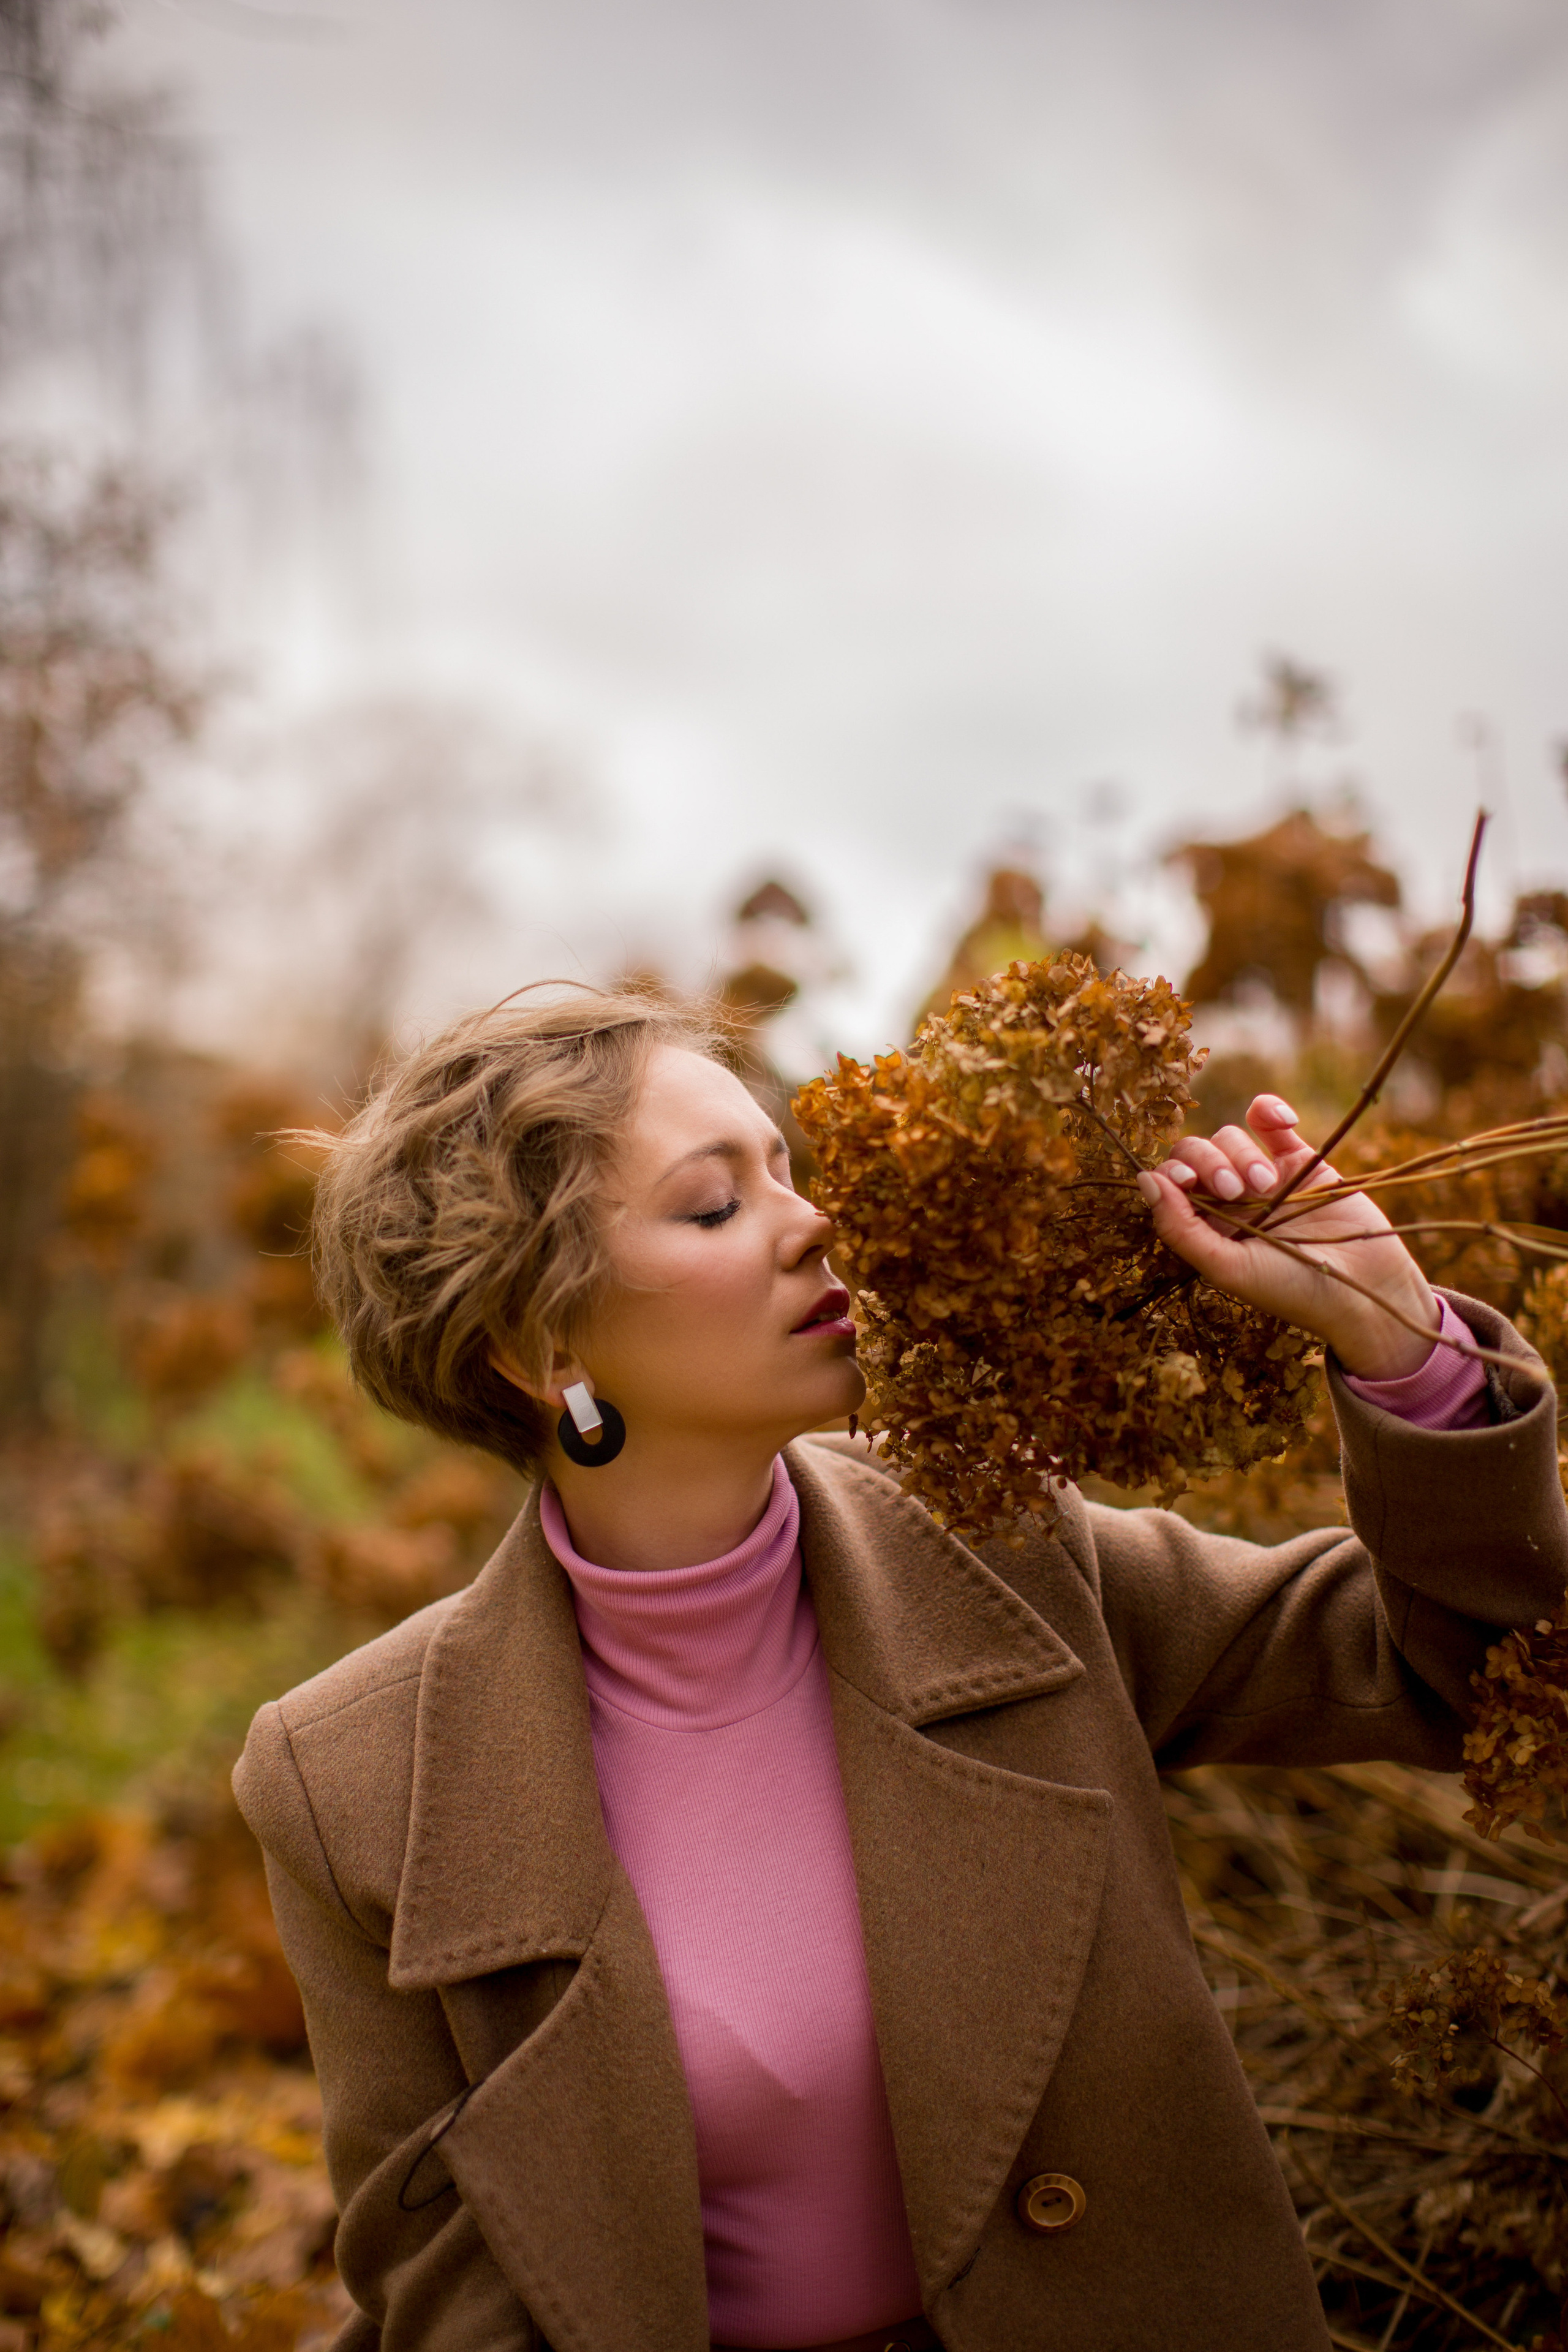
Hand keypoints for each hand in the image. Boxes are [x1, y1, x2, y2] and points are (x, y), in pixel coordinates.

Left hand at [1135, 1094, 1439, 1381]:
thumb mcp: (1226, 1267)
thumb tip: (1144, 1178)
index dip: (1174, 1172)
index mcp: (1204, 1225)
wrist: (1364, 1289)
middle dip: (1211, 1162)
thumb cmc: (1290, 1288)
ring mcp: (1264, 1176)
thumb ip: (1179, 1227)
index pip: (1171, 1180)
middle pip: (1197, 1151)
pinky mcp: (1300, 1160)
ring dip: (1243, 1154)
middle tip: (1237, 1191)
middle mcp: (1228, 1199)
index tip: (1189, 1181)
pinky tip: (1284, 1121)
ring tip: (1268, 1186)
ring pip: (1231, 1137)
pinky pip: (1270, 1121)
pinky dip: (1269, 1110)